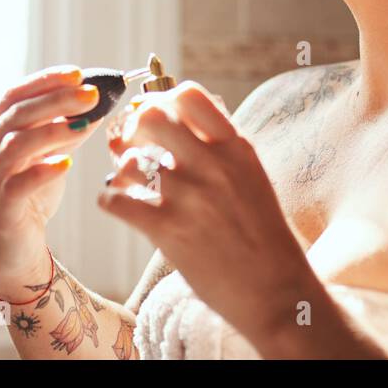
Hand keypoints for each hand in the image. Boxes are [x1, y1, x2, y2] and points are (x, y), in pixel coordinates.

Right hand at [0, 65, 101, 295]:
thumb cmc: (30, 196)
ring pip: (14, 147)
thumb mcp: (49, 155)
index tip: (79, 74)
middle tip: (91, 95)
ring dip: (52, 131)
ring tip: (85, 124)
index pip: (13, 95)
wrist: (16, 250)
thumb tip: (97, 100)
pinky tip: (66, 165)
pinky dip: (42, 172)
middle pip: (15, 116)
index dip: (45, 81)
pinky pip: (16, 186)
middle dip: (56, 101)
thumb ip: (66, 128)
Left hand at [97, 80, 317, 346]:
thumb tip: (175, 115)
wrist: (277, 292)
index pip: (188, 95)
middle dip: (134, 128)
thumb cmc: (262, 236)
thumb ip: (219, 146)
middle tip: (133, 145)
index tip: (157, 117)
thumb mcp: (251, 176)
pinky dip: (110, 200)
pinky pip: (115, 200)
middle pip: (151, 117)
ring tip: (129, 181)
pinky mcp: (168, 231)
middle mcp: (212, 165)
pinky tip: (120, 205)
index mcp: (235, 148)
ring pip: (128, 160)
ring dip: (121, 169)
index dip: (163, 100)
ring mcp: (189, 197)